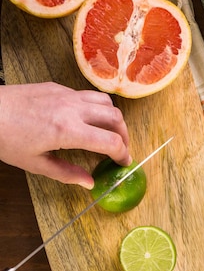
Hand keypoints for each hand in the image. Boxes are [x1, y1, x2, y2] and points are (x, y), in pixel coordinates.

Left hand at [0, 82, 131, 187]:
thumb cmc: (5, 138)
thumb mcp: (36, 164)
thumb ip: (67, 174)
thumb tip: (89, 182)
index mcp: (68, 131)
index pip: (111, 141)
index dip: (123, 154)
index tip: (123, 162)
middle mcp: (72, 109)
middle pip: (115, 119)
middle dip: (124, 136)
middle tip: (121, 150)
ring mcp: (66, 95)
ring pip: (105, 102)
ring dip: (113, 119)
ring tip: (109, 133)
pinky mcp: (58, 87)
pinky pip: (87, 95)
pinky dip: (97, 108)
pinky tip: (88, 120)